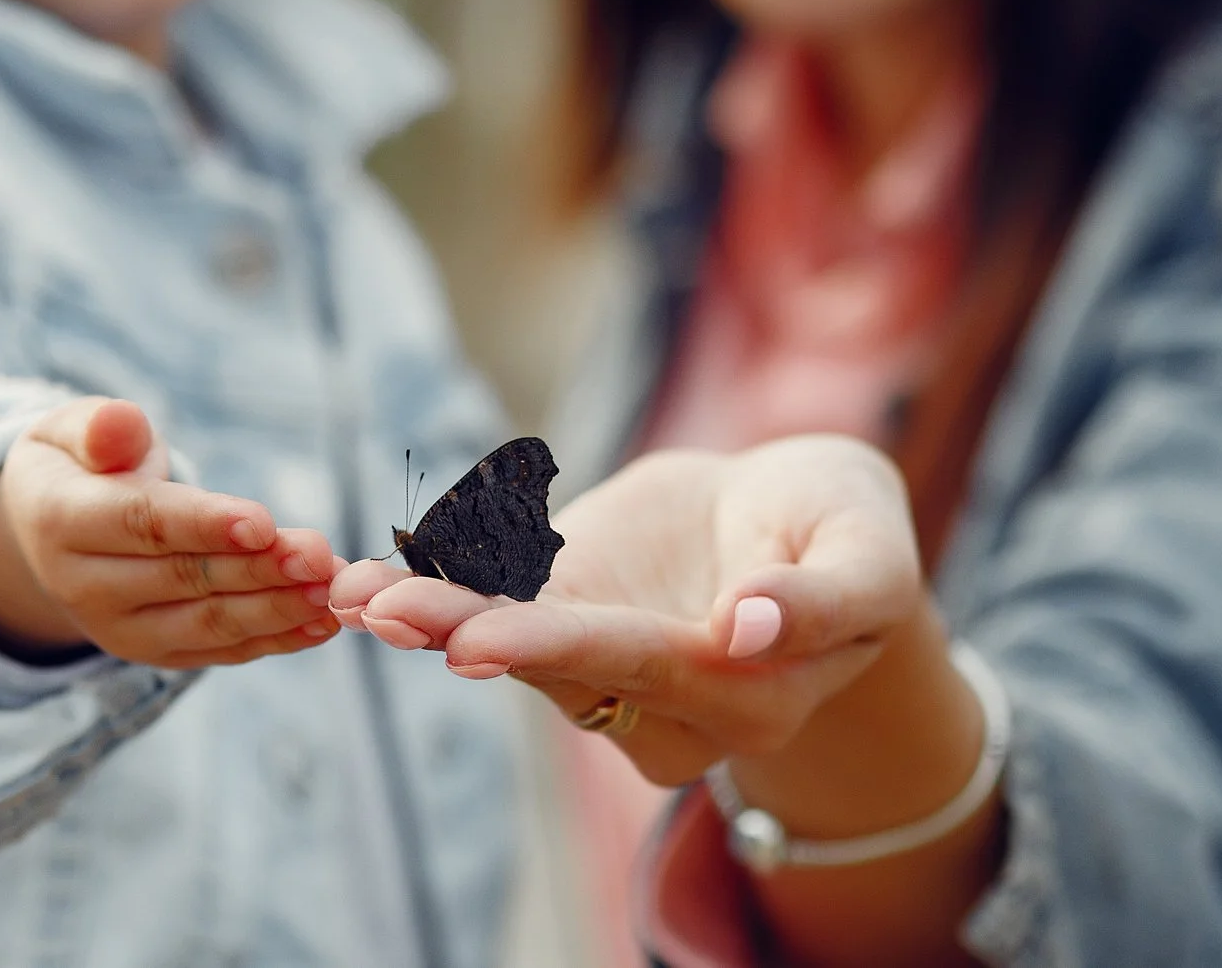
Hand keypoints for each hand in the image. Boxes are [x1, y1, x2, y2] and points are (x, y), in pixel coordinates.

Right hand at [0, 398, 342, 669]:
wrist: (48, 531)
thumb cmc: (80, 463)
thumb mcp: (70, 430)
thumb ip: (99, 428)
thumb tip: (120, 423)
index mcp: (59, 521)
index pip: (140, 523)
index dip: (203, 525)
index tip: (262, 523)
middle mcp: (84, 586)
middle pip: (184, 577)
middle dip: (258, 569)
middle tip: (320, 555)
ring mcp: (121, 629)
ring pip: (208, 622)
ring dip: (276, 609)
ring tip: (330, 588)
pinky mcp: (156, 652)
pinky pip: (220, 649)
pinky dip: (275, 638)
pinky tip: (321, 622)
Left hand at [332, 437, 925, 783]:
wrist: (798, 516)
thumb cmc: (845, 532)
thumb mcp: (868, 556)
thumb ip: (825, 601)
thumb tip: (752, 630)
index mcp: (745, 697)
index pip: (644, 668)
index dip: (558, 648)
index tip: (479, 642)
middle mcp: (662, 704)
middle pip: (556, 666)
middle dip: (464, 635)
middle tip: (386, 612)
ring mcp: (603, 666)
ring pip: (508, 643)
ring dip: (427, 616)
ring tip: (353, 591)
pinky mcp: (563, 617)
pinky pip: (491, 605)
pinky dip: (428, 588)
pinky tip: (358, 579)